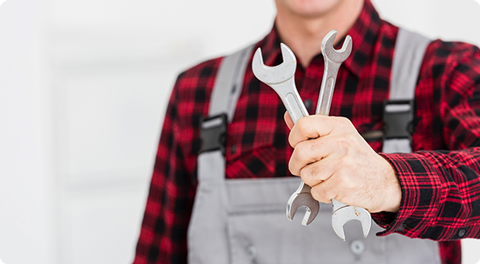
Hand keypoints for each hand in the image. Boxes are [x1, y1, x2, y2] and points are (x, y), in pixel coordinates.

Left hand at [284, 112, 400, 212]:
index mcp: (339, 126)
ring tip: (328, 177)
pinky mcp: (342, 184)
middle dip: (298, 164)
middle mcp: (341, 142)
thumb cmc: (358, 159)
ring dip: (313, 180)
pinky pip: (316, 191)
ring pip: (306, 174)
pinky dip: (322, 193)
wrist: (384, 182)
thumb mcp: (340, 136)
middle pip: (300, 152)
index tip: (298, 144)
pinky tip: (334, 187)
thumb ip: (313, 129)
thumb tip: (289, 116)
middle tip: (307, 167)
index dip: (294, 137)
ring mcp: (342, 163)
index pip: (303, 124)